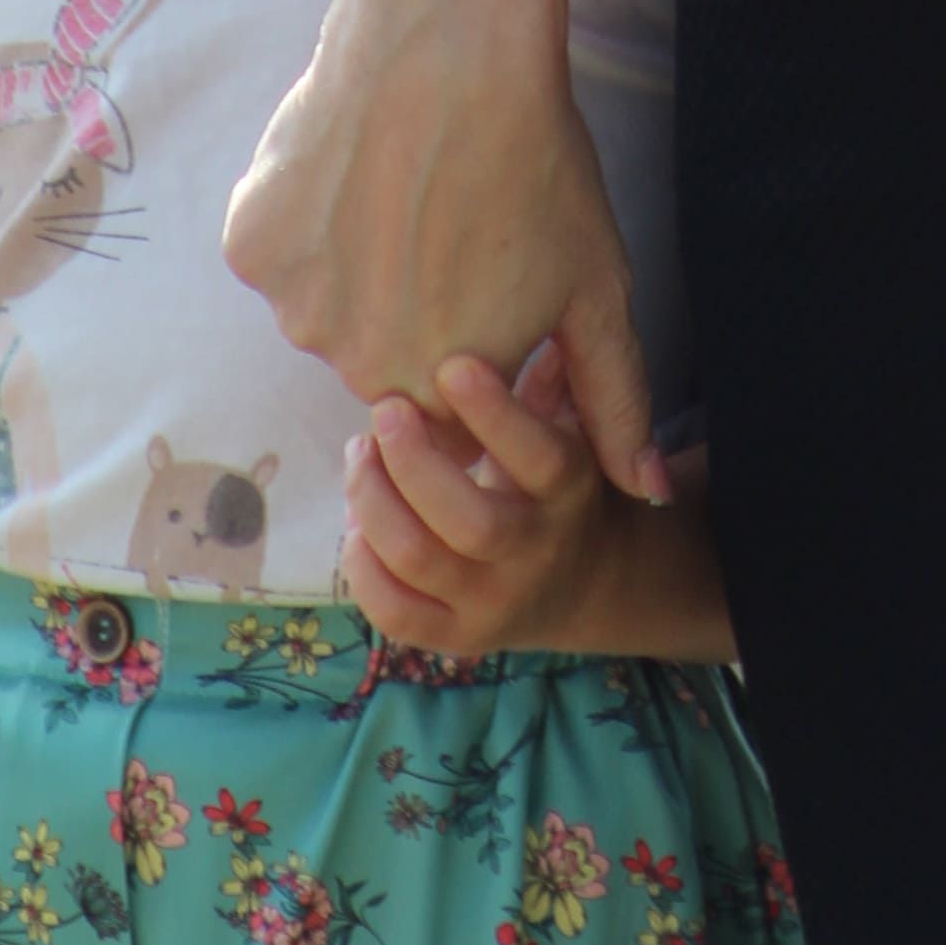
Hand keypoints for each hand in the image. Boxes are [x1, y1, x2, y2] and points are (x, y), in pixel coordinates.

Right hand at [224, 0, 665, 499]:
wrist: (452, 40)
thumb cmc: (537, 158)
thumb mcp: (598, 283)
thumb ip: (614, 396)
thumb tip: (647, 490)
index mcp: (442, 395)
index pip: (440, 413)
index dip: (462, 340)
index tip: (475, 274)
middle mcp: (358, 368)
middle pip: (376, 357)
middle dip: (406, 306)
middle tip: (443, 219)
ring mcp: (298, 308)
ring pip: (325, 302)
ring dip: (352, 262)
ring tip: (401, 182)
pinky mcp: (251, 246)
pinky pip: (277, 249)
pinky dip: (304, 215)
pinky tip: (352, 160)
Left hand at [345, 344, 625, 658]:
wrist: (588, 582)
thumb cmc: (566, 475)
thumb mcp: (577, 419)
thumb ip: (557, 373)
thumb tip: (537, 307)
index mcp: (571, 490)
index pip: (536, 456)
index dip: (492, 412)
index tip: (449, 363)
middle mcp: (536, 553)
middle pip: (469, 521)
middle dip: (414, 462)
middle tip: (385, 410)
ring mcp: (493, 603)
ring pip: (420, 562)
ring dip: (375, 502)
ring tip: (358, 453)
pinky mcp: (455, 637)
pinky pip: (396, 613)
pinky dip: (363, 566)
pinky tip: (356, 521)